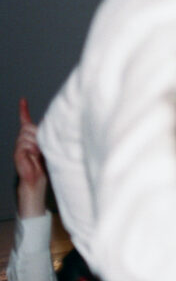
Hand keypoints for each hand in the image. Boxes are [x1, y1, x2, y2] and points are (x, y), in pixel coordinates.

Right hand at [14, 98, 47, 217]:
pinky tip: (33, 155)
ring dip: (36, 143)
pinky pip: (23, 144)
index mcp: (32, 137)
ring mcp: (19, 146)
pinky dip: (30, 148)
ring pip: (27, 135)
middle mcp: (24, 140)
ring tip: (39, 154)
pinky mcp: (17, 153)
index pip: (26, 121)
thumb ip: (50, 134)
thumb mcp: (51, 146)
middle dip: (39, 134)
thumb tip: (52, 121)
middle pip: (30, 127)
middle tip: (42, 148)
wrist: (39, 181)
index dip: (23, 110)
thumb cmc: (47, 164)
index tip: (23, 100)